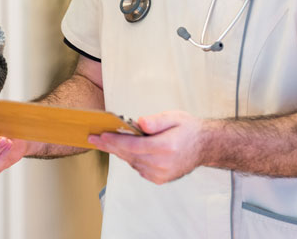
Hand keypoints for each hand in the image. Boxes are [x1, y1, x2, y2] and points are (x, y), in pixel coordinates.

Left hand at [88, 110, 204, 184]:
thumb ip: (156, 120)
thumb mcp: (174, 117)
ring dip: (118, 151)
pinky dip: (129, 158)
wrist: (204, 146)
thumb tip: (139, 122)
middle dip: (109, 146)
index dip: (115, 140)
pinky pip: (138, 167)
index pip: (133, 145)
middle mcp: (162, 163)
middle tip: (92, 138)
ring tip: (103, 141)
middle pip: (128, 154)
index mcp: (166, 147)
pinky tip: (123, 149)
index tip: (101, 135)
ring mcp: (161, 174)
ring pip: (131, 162)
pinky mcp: (159, 178)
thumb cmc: (187, 129)